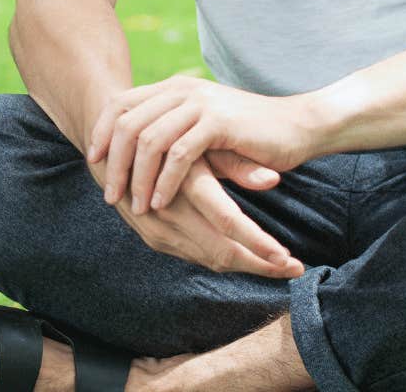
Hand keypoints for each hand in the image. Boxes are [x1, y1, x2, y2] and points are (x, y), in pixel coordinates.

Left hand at [87, 75, 319, 211]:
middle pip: (128, 123)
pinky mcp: (218, 123)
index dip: (102, 132)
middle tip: (110, 194)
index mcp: (173, 88)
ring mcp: (200, 104)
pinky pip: (179, 154)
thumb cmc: (247, 133)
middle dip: (115, 163)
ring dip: (138, 177)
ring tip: (135, 206)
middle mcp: (182, 90)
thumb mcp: (201, 127)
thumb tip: (131, 154)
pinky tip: (161, 202)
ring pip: (150, 140)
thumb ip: (170, 131)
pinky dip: (165, 181)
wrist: (297, 126)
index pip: (121, 104)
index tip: (93, 161)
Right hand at [90, 152, 302, 277]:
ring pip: (210, 258)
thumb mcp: (203, 144)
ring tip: (279, 266)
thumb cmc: (167, 136)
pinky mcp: (152, 238)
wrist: (111, 144)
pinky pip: (195, 256)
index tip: (291, 260)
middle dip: (260, 264)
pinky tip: (247, 258)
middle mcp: (168, 213)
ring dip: (245, 265)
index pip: (228, 224)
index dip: (260, 245)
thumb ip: (237, 163)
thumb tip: (272, 179)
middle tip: (294, 269)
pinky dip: (222, 259)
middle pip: (222, 252)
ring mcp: (157, 230)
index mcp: (184, 184)